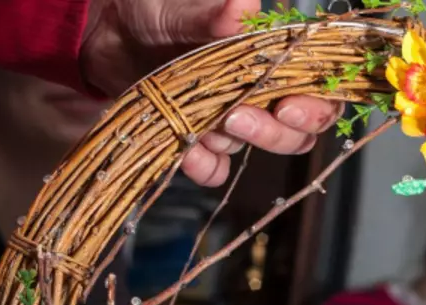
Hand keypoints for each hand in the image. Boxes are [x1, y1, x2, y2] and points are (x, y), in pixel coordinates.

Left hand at [79, 0, 341, 185]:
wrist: (105, 32)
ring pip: (256, 149)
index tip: (289, 107)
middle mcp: (261, 91)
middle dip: (274, 133)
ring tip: (206, 124)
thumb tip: (242, 6)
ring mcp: (232, 118)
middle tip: (238, 117)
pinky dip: (205, 166)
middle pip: (297, 132)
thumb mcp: (179, 6)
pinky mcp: (201, 139)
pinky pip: (216, 167)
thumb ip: (212, 12)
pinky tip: (188, 152)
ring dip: (234, 141)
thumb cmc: (151, 9)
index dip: (316, 108)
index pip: (321, 92)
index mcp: (273, 56)